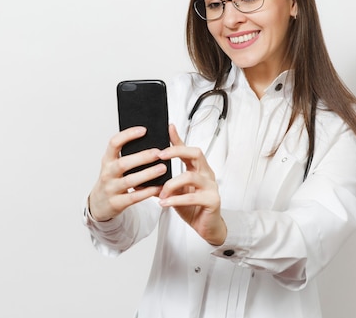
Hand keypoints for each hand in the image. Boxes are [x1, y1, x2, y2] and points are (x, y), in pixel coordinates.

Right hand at [88, 126, 163, 221]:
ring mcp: (111, 189)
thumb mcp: (113, 166)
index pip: (114, 143)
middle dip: (142, 157)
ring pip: (130, 181)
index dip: (128, 135)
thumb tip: (150, 140)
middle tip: (159, 152)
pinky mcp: (116, 203)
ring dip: (147, 174)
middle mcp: (107, 173)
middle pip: (123, 163)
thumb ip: (127, 155)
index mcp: (107, 160)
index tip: (144, 130)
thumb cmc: (111, 181)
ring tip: (162, 168)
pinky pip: (134, 197)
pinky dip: (147, 192)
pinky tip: (159, 187)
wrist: (98, 204)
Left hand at [158, 124, 226, 244]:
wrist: (206, 227)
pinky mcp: (212, 200)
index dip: (178, 138)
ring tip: (160, 193)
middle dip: (177, 152)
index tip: (168, 127)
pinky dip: (176, 199)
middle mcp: (206, 174)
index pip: (188, 149)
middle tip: (160, 156)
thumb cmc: (192, 207)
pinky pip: (192, 197)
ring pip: (190, 176)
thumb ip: (164, 181)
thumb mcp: (176, 190)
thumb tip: (143, 174)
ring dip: (171, 184)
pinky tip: (165, 203)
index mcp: (198, 169)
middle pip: (195, 154)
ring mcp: (211, 186)